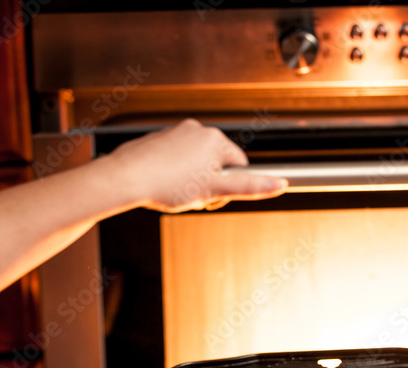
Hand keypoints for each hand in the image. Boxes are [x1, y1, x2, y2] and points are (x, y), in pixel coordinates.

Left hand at [107, 118, 287, 211]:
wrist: (127, 178)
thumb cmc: (168, 184)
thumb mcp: (215, 190)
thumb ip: (250, 187)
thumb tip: (280, 184)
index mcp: (216, 139)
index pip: (240, 167)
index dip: (229, 188)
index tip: (213, 197)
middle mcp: (198, 130)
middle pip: (218, 165)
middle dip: (210, 184)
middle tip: (194, 197)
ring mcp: (177, 133)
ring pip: (197, 164)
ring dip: (192, 181)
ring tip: (176, 192)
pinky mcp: (160, 140)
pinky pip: (177, 160)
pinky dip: (174, 174)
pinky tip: (164, 184)